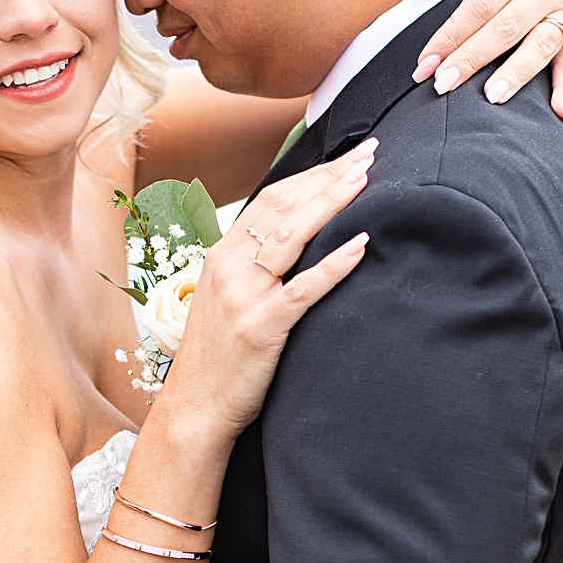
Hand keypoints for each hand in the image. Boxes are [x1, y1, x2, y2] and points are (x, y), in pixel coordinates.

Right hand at [166, 138, 374, 439]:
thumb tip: (294, 246)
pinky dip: (333, 264)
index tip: (348, 158)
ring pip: (292, 235)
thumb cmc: (218, 359)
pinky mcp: (260, 328)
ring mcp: (242, 296)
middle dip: (329, 175)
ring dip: (332, 202)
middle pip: (284, 206)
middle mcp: (228, 267)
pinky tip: (361, 244)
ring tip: (368, 180)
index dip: (312, 174)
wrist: (193, 409)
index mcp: (221, 256)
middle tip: (370, 153)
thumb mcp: (227, 301)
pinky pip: (302, 289)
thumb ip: (253, 270)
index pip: (272, 199)